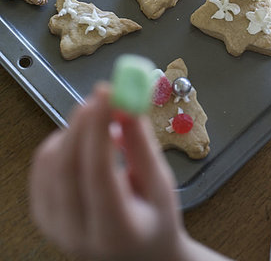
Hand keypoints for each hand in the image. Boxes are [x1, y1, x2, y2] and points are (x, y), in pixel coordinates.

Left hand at [29, 85, 184, 260]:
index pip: (98, 173)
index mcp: (115, 231)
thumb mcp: (162, 185)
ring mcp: (53, 226)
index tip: (108, 92)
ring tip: (106, 122)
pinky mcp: (41, 213)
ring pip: (50, 161)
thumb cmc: (155, 221)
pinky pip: (43, 164)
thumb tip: (128, 104)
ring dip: (75, 129)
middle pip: (66, 166)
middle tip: (102, 93)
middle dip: (82, 121)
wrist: (137, 256)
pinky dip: (63, 141)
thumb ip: (143, 145)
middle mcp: (76, 233)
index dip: (99, 128)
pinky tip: (87, 140)